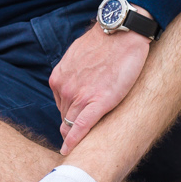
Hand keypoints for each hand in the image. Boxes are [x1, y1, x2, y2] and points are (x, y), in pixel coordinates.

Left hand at [49, 24, 150, 151]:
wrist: (122, 32)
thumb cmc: (104, 43)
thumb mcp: (77, 56)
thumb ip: (72, 73)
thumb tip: (75, 83)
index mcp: (58, 79)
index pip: (60, 106)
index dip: (67, 118)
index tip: (70, 128)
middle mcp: (65, 88)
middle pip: (65, 117)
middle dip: (70, 128)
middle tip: (78, 141)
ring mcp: (80, 96)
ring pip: (72, 123)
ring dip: (75, 135)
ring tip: (81, 147)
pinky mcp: (99, 101)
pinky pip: (82, 126)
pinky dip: (74, 140)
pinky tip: (69, 150)